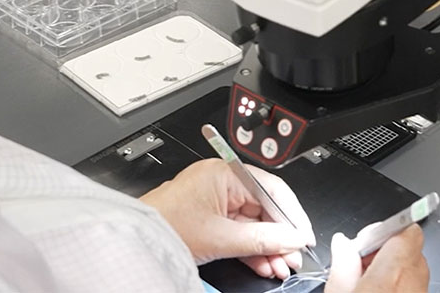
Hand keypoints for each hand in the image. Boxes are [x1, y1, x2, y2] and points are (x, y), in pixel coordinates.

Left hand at [140, 159, 315, 279]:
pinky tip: (264, 264)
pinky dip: (251, 249)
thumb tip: (291, 238)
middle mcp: (222, 182)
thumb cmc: (165, 224)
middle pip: (264, 209)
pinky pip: (238, 232)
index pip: (271, 189)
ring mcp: (216, 201)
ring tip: (280, 266)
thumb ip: (261, 239)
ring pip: (253, 224)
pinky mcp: (210, 219)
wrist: (137, 240)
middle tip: (293, 256)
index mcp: (225, 173)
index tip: (303, 235)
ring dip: (268, 247)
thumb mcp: (221, 236)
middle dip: (280, 237)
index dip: (291, 214)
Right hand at [325, 224, 429, 292]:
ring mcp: (422, 289)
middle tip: (360, 262)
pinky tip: (377, 291)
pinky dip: (397, 281)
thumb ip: (342, 263)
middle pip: (406, 246)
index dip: (385, 228)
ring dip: (389, 265)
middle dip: (382, 248)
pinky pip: (412, 281)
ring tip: (366, 281)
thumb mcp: (340, 292)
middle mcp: (415, 277)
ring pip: (410, 264)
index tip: (366, 240)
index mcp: (395, 269)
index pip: (407, 228)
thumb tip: (342, 243)